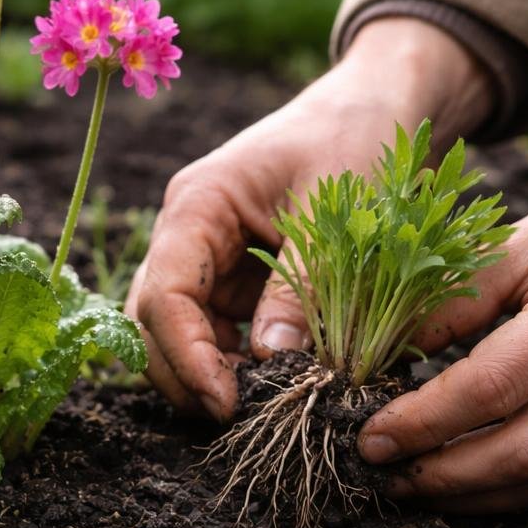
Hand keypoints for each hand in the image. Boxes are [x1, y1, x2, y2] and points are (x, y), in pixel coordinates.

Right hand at [125, 18, 495, 419]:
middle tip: (244, 417)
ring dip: (208, 374)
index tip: (228, 404)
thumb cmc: (356, 142)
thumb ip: (301, 287)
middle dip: (187, 374)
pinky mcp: (231, 279)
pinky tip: (276, 382)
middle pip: (152, 322)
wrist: (375, 110)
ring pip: (175, 333)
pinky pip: (214, 332)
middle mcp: (186, 233)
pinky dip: (234, 364)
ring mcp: (205, 258)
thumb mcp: (335, 215)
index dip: (187, 357)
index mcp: (199, 204)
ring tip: (266, 403)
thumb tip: (274, 363)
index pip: (164, 295)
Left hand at [359, 131, 527, 512]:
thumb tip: (384, 358)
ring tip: (413, 485)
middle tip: (380, 471)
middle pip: (523, 451)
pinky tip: (468, 480)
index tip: (370, 434)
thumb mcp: (520, 236)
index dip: (423, 421)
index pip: (492, 388)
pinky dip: (516, 487)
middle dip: (441, 475)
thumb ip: (455, 299)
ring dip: (475, 495)